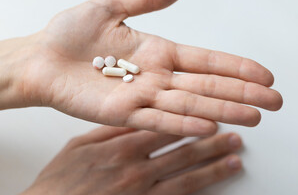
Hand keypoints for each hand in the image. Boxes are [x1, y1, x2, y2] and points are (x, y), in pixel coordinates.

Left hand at [21, 0, 281, 135]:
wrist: (40, 58)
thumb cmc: (69, 34)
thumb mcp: (111, 7)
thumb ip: (147, 0)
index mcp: (156, 52)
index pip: (205, 61)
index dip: (235, 67)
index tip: (263, 74)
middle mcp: (155, 77)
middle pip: (206, 87)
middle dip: (242, 93)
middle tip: (274, 102)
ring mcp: (141, 97)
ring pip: (189, 106)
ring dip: (223, 111)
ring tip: (254, 116)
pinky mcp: (122, 113)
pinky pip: (158, 119)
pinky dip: (183, 123)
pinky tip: (209, 126)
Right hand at [22, 126, 242, 194]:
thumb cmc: (61, 179)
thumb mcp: (79, 146)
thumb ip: (110, 131)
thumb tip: (136, 117)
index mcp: (121, 147)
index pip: (163, 125)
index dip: (189, 117)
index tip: (209, 111)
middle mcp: (136, 167)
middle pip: (181, 148)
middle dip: (211, 140)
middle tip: (235, 131)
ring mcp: (143, 190)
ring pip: (186, 174)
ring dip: (213, 164)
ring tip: (235, 156)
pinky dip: (201, 189)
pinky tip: (216, 182)